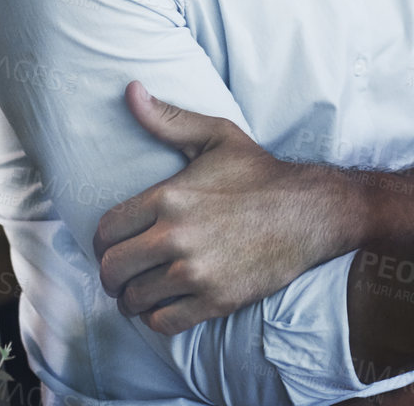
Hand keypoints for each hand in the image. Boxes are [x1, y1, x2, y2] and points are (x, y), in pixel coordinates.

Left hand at [93, 82, 342, 333]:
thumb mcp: (216, 136)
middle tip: (122, 274)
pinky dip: (158, 318)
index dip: (103, 241)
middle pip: (113, 269)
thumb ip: (168, 119)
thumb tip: (130, 90)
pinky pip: (163, 323)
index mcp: (169, 197)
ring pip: (134, 300)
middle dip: (112, 274)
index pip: (107, 231)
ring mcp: (195, 272)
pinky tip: (166, 305)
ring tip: (142, 291)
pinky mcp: (215, 300)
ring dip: (133, 299)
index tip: (112, 245)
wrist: (309, 212)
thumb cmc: (261, 174)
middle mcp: (175, 236)